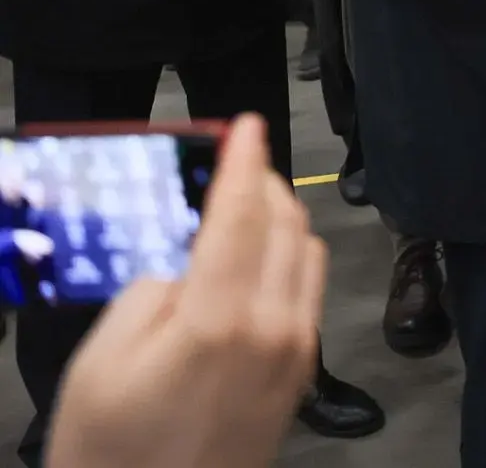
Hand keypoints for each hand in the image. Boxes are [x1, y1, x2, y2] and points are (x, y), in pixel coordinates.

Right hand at [45, 114, 324, 467]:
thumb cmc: (113, 449)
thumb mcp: (102, 362)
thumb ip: (149, 293)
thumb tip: (184, 263)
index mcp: (221, 321)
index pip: (241, 217)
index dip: (245, 163)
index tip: (249, 125)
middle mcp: (274, 329)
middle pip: (284, 227)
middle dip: (263, 184)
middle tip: (235, 163)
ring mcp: (296, 352)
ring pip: (306, 253)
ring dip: (281, 217)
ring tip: (244, 204)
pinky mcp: (302, 372)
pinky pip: (308, 290)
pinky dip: (289, 256)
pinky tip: (258, 256)